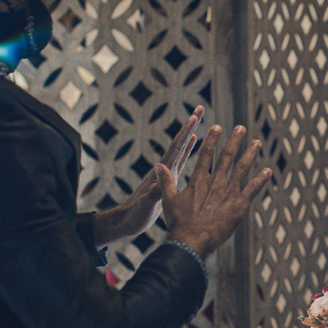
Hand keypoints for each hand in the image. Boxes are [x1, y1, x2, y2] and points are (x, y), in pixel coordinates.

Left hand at [92, 107, 203, 247]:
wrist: (128, 220)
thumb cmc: (136, 215)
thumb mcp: (147, 205)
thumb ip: (154, 194)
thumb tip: (161, 182)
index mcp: (162, 172)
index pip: (176, 148)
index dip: (186, 132)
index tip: (195, 116)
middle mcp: (164, 168)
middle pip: (180, 142)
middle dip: (190, 125)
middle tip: (200, 107)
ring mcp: (166, 172)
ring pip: (182, 148)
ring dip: (190, 133)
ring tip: (198, 118)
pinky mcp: (168, 178)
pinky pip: (182, 159)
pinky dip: (188, 149)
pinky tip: (194, 141)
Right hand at [160, 124, 271, 257]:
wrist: (192, 239)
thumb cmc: (179, 222)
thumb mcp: (169, 199)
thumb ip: (166, 181)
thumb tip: (157, 166)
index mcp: (199, 180)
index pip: (206, 154)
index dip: (212, 139)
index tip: (217, 127)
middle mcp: (215, 182)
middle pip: (226, 156)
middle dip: (234, 140)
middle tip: (241, 128)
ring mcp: (229, 192)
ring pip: (242, 168)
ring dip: (250, 154)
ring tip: (257, 142)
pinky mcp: (240, 204)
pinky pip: (253, 189)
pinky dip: (261, 179)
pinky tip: (268, 171)